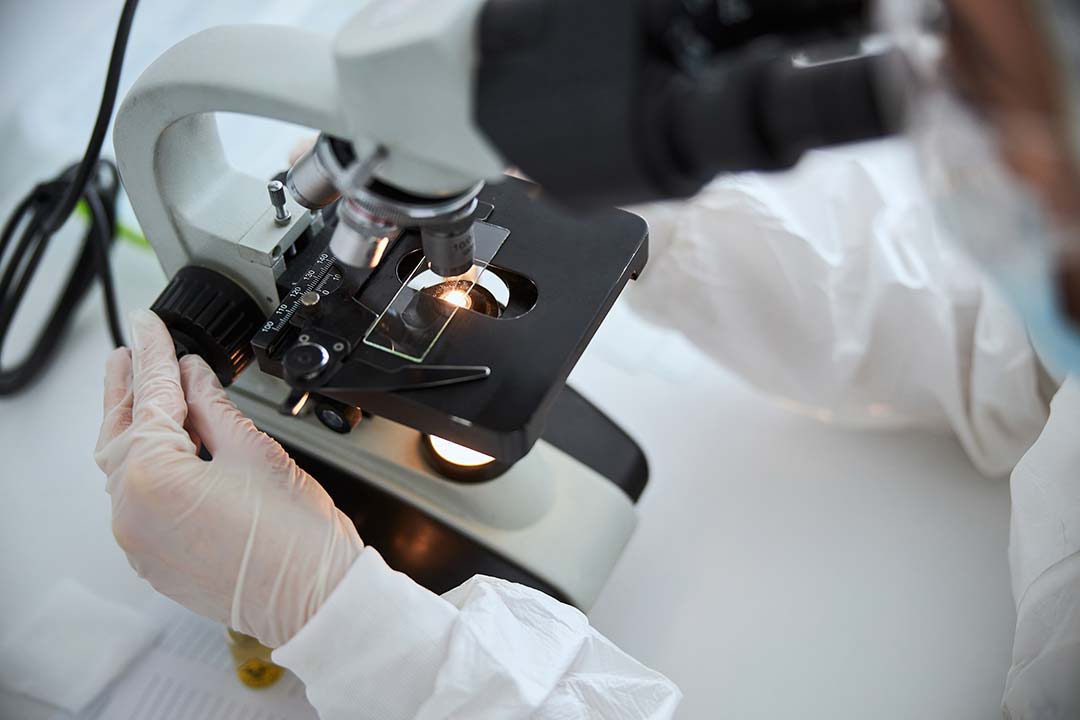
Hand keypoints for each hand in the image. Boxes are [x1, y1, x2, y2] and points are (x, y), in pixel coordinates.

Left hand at [94, 309, 362, 646]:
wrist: (316, 598)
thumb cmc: (296, 536)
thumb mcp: (254, 450)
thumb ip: (213, 406)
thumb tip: (193, 375)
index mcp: (153, 476)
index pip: (152, 395)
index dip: (155, 352)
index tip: (150, 325)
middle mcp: (132, 511)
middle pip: (121, 431)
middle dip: (126, 388)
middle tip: (131, 351)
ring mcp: (139, 541)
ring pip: (124, 468)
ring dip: (134, 428)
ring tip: (144, 395)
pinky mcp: (154, 559)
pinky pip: (138, 501)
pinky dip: (147, 467)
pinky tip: (168, 449)